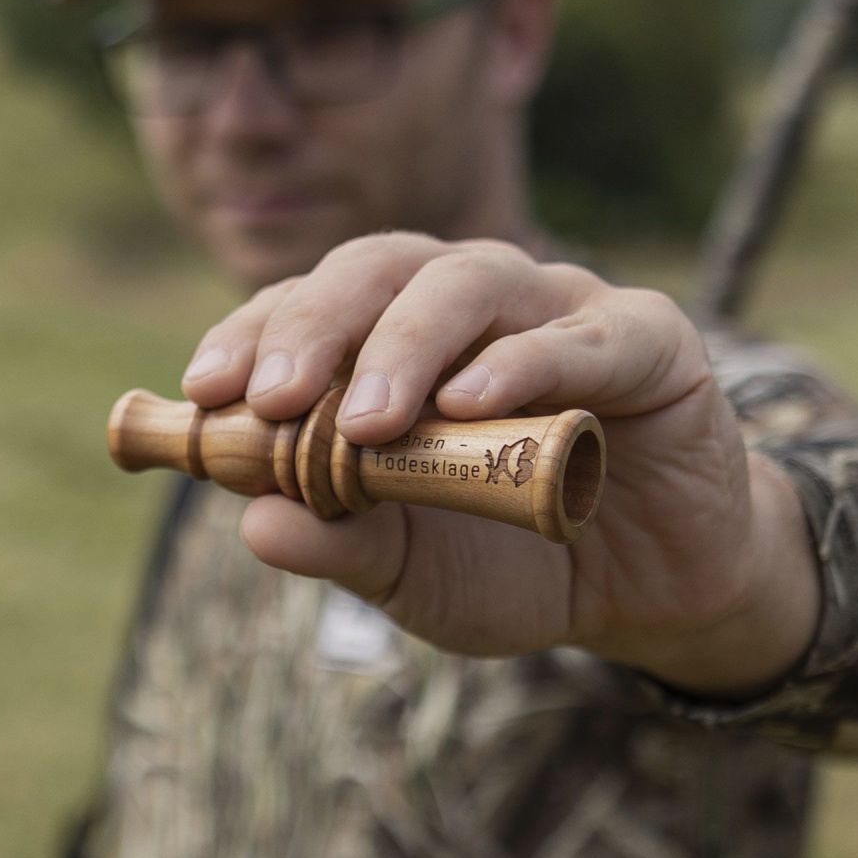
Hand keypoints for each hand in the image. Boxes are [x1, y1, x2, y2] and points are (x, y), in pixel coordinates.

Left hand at [179, 233, 819, 697]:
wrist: (651, 591)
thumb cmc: (513, 562)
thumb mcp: (414, 572)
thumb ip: (341, 543)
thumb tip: (252, 523)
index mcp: (400, 340)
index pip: (314, 304)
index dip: (257, 334)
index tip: (207, 391)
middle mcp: (472, 304)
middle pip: (381, 266)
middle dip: (319, 326)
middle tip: (276, 399)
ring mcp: (560, 309)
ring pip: (471, 279)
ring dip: (409, 342)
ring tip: (369, 421)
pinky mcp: (647, 340)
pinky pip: (584, 334)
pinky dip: (526, 361)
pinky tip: (475, 400)